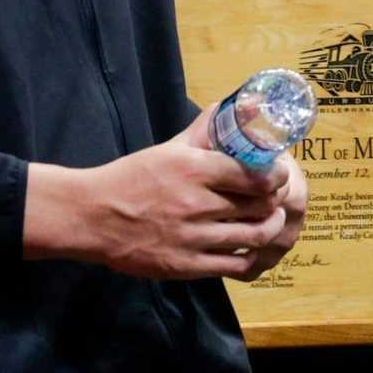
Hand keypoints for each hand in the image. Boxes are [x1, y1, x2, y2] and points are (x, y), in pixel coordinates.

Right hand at [25, 106, 294, 280]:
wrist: (92, 216)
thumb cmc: (131, 178)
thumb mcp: (168, 149)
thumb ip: (202, 131)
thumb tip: (227, 106)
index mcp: (194, 169)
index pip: (254, 174)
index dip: (276, 177)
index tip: (280, 176)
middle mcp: (197, 203)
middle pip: (258, 206)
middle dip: (275, 203)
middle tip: (277, 200)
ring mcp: (192, 237)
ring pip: (252, 236)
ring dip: (269, 229)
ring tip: (271, 222)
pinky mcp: (185, 265)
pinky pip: (232, 264)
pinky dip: (249, 256)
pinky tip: (250, 248)